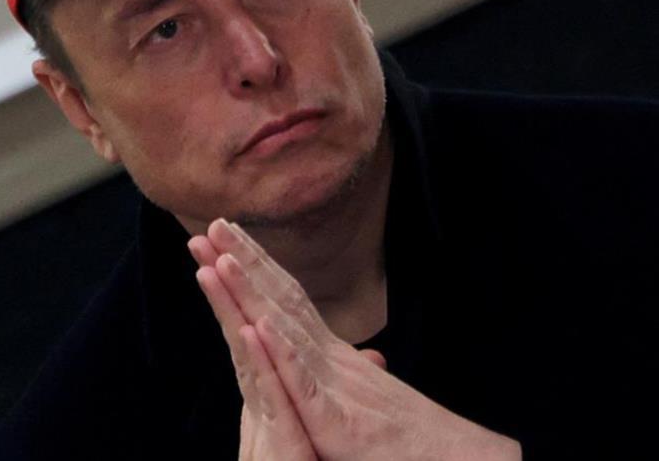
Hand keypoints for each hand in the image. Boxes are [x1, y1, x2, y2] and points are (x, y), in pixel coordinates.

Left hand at [190, 219, 521, 460]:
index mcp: (328, 353)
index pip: (287, 299)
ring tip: (225, 259)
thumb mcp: (366, 394)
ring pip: (287, 330)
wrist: (449, 459)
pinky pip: (308, 385)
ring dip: (255, 293)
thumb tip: (366, 355)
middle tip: (213, 225)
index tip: (227, 238)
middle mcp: (328, 357)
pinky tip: (263, 327)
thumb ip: (352, 372)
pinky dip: (287, 355)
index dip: (256, 267)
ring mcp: (332, 384)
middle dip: (244, 262)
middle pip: (280, 300)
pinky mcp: (337, 420)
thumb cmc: (405, 432)